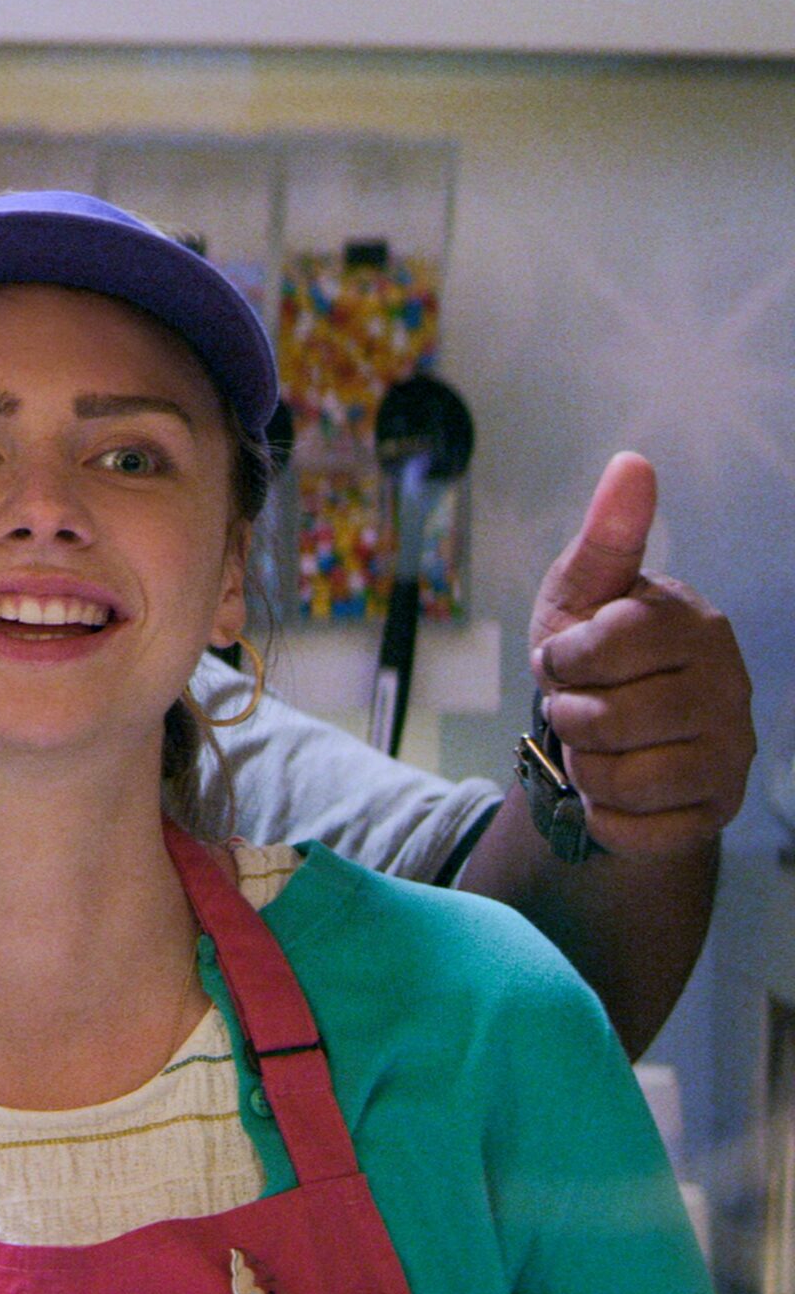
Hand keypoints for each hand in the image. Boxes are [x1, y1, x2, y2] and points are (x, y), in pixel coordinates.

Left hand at [528, 452, 752, 856]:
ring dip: (585, 768)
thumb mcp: (582, 597)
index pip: (606, 644)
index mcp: (693, 624)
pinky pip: (633, 829)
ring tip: (600, 748)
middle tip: (583, 709)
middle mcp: (728, 686)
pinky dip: (603, 817)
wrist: (611, 743)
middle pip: (609, 720)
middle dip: (571, 718)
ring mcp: (730, 752)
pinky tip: (615, 791)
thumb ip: (606, 539)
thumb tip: (632, 464)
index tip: (566, 658)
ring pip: (620, 779)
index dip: (563, 659)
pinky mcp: (716, 811)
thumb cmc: (595, 661)